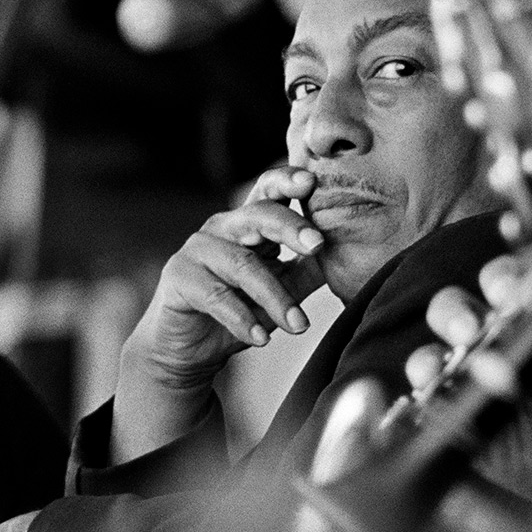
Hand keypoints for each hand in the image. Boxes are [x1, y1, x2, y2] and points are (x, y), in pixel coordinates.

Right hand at [113, 166, 327, 459]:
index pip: (268, 190)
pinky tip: (261, 340)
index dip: (287, 181)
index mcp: (249, 222)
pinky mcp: (178, 279)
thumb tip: (353, 252)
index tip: (312, 181)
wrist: (190, 350)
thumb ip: (310, 267)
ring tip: (299, 326)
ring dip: (275, 298)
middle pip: (257, 215)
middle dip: (291, 227)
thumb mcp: (283, 286)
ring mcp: (196, 251)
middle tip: (319, 244)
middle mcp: (222, 228)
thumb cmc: (239, 311)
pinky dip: (241, 320)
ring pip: (242, 265)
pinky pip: (215, 295)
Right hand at [405, 271, 531, 517]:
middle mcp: (513, 317)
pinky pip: (426, 370)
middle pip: (496, 279)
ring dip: (455, 316)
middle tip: (506, 296)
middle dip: (499, 280)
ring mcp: (477, 350)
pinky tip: (432, 377)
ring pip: (452, 311)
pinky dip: (424, 369)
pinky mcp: (449, 390)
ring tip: (466, 335)